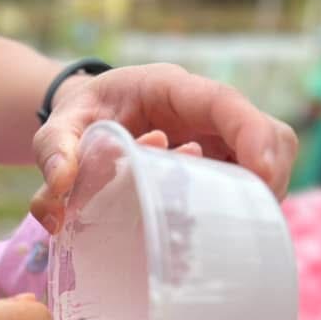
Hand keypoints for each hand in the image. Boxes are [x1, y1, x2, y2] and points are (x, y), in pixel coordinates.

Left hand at [31, 63, 297, 233]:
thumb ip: (54, 151)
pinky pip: (245, 179)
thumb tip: (58, 185)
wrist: (81, 118)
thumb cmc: (75, 117)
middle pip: (262, 131)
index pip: (223, 102)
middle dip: (267, 173)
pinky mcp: (213, 162)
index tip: (260, 173)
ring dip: (258, 193)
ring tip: (233, 229)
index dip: (251, 133)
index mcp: (168, 89)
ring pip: (263, 157)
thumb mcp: (57, 128)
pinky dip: (243, 205)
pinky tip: (220, 230)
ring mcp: (212, 137)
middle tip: (249, 218)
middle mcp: (199, 111)